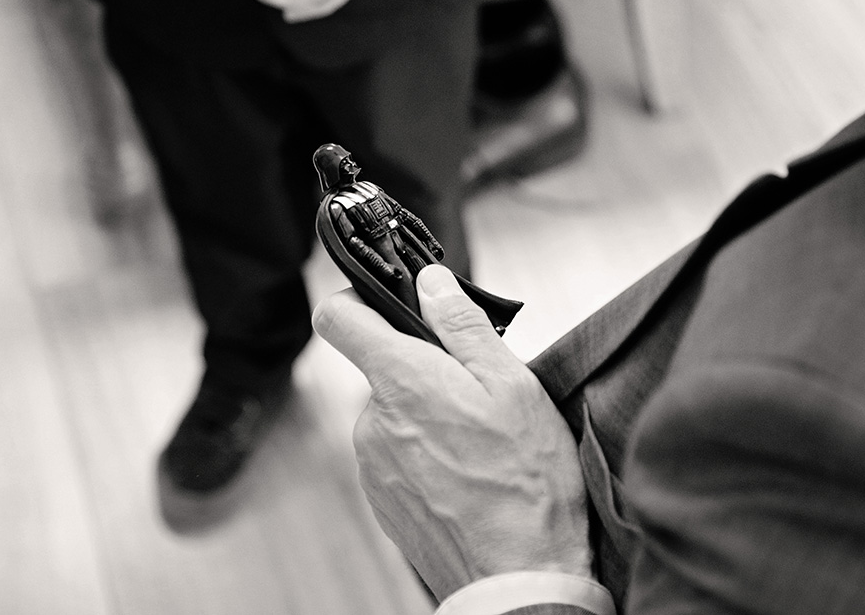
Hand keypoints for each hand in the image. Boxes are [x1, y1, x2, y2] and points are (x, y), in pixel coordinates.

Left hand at [313, 265, 592, 600]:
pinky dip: (426, 454)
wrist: (519, 580)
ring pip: (394, 414)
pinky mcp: (383, 501)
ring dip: (428, 415)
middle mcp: (373, 422)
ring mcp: (373, 466)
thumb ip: (462, 326)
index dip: (357, 298)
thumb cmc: (527, 485)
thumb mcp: (511, 385)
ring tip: (480, 443)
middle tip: (476, 392)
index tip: (385, 301)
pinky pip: (397, 455)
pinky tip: (468, 474)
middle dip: (424, 369)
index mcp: (402, 381)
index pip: (337, 316)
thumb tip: (430, 283)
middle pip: (382, 369)